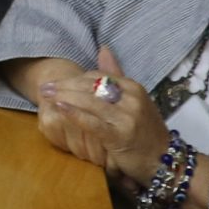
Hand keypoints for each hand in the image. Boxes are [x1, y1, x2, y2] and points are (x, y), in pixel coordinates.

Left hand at [36, 46, 173, 189]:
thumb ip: (116, 75)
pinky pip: (93, 122)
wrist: (164, 160)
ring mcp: (127, 116)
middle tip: (44, 88)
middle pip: (91, 86)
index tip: (55, 81)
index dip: (74, 78)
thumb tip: (102, 48)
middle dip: (65, 86)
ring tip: (46, 96)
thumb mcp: (133, 100)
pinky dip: (75, 114)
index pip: (98, 76)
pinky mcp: (121, 135)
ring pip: (90, 101)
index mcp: (133, 87)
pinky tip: (60, 109)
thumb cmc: (144, 131)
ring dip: (65, 97)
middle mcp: (131, 98)